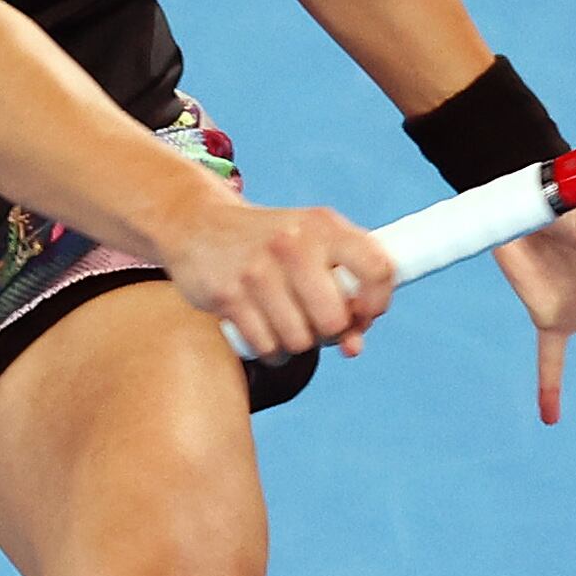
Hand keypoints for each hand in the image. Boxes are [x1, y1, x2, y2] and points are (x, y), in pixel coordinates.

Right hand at [163, 195, 396, 359]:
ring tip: (287, 326)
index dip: (377, 303)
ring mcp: (257, 270)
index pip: (377, 269)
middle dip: (329, 332)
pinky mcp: (228, 295)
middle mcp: (293, 244)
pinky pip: (266, 346)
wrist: (197, 225)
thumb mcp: (311, 245)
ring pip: (299, 339)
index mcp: (324, 226)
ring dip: (297, 343)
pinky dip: (271, 350)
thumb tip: (355, 347)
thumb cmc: (267, 244)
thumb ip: (343, 289)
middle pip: (334, 320)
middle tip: (317, 323)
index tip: (364, 313)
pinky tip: (265, 332)